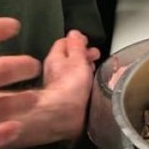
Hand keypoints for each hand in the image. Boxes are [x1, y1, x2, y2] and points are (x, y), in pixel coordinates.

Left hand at [1, 30, 99, 148]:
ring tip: (94, 70)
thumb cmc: (70, 86)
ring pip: (72, 72)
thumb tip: (74, 33)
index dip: (77, 41)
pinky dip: (83, 83)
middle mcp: (54, 70)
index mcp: (55, 57)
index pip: (64, 42)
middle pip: (69, 57)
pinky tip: (90, 86)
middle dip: (83, 55)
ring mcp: (59, 85)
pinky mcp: (66, 99)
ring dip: (83, 69)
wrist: (65, 115)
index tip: (88, 43)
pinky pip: (75, 85)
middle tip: (94, 56)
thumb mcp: (77, 59)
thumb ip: (77, 45)